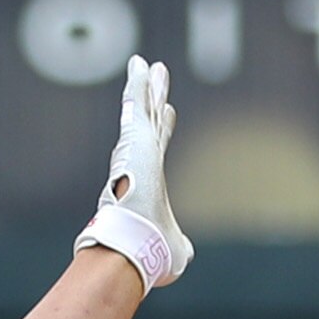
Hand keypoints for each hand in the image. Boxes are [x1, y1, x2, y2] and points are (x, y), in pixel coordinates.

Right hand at [78, 55, 188, 286]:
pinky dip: (137, 84)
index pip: (156, 148)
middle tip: (156, 75)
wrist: (134, 245)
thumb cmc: (152, 253)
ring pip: (142, 109)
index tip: (168, 111)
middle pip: (149, 122)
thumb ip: (179, 246)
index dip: (162, 128)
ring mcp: (135, 150)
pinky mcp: (136, 139)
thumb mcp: (175, 249)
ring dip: (144, 86)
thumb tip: (184, 254)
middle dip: (153, 99)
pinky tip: (141, 64)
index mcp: (148, 183)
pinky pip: (137, 104)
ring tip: (147, 64)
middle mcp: (138, 163)